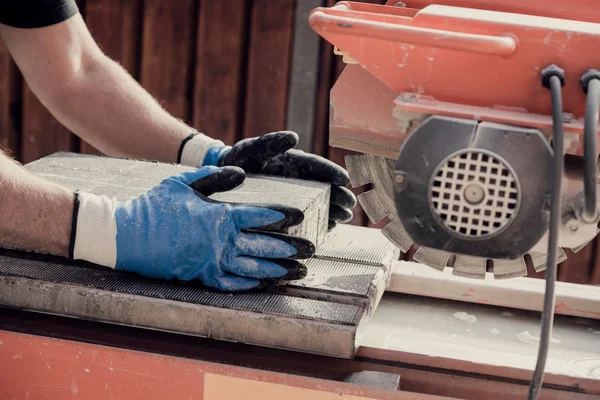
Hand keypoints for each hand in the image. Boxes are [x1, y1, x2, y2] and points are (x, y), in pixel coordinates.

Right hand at [70, 166, 313, 291]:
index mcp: (218, 216)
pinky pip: (234, 283)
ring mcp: (212, 262)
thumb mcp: (182, 182)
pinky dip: (253, 284)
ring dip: (279, 270)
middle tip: (311, 248)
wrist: (126, 236)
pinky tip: (268, 283)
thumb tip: (241, 173)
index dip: (282, 216)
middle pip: (264, 244)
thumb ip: (214, 176)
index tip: (300, 217)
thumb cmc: (154, 206)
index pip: (259, 216)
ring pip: (254, 267)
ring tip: (300, 271)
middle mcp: (220, 242)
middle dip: (290, 247)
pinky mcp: (203, 277)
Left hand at [206, 132, 357, 229]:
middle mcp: (297, 180)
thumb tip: (294, 137)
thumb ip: (271, 142)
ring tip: (345, 218)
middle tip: (351, 205)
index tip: (345, 179)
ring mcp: (293, 197)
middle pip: (322, 187)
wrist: (224, 179)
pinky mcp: (287, 211)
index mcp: (292, 162)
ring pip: (318, 203)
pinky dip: (318, 223)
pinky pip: (306, 217)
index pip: (316, 166)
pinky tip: (329, 229)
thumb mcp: (252, 149)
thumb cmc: (239, 161)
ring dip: (333, 210)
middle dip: (338, 196)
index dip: (331, 172)